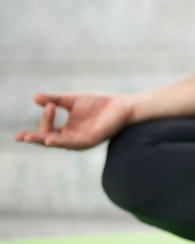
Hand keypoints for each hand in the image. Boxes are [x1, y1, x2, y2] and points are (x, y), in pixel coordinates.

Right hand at [15, 93, 132, 149]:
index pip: (48, 130)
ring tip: (29, 138)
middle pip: (49, 140)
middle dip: (34, 138)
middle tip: (19, 136)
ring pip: (58, 143)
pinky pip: (72, 143)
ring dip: (43, 140)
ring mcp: (81, 141)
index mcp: (67, 131)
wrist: (122, 105)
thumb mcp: (72, 100)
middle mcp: (72, 139)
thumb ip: (55, 99)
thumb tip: (35, 97)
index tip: (49, 105)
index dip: (45, 119)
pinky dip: (60, 142)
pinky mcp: (91, 140)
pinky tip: (50, 139)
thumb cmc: (99, 104)